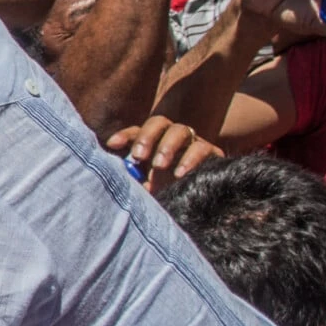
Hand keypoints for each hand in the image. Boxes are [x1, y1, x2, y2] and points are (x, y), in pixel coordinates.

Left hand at [106, 117, 221, 192]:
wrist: (197, 202)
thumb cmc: (164, 191)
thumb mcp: (144, 183)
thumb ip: (132, 175)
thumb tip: (120, 172)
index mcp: (154, 140)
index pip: (137, 130)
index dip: (125, 135)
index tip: (113, 145)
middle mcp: (173, 136)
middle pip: (159, 123)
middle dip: (147, 138)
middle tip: (139, 157)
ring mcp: (193, 141)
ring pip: (181, 131)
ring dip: (168, 146)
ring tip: (159, 166)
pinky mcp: (212, 153)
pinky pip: (202, 149)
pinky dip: (191, 159)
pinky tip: (180, 174)